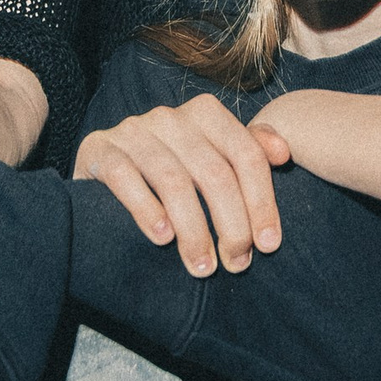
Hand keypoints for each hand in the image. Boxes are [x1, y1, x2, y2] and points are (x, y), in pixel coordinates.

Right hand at [73, 92, 291, 274]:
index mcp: (204, 113)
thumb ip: (248, 151)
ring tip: (202, 267)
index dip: (262, 202)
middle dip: (231, 224)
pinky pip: (125, 178)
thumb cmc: (169, 172)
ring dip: (193, 230)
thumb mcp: (211, 158)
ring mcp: (131, 130)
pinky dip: (147, 210)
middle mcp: (169, 117)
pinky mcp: (98, 149)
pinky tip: (162, 239)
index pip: (245, 156)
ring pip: (173, 180)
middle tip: (236, 263)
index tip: (268, 245)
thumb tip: (283, 153)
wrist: (101, 170)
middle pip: (214, 172)